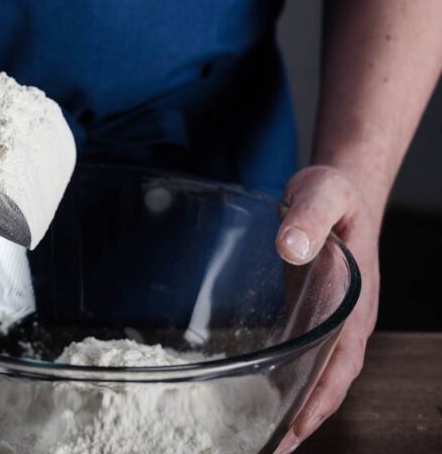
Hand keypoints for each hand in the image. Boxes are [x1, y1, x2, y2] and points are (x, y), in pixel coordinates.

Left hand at [273, 166, 380, 452]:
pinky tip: (261, 403)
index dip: (321, 398)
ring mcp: (331, 323)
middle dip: (304, 419)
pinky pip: (302, 359)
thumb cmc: (332, 194)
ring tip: (263, 443)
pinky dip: (288, 385)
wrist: (338, 189)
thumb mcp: (320, 194)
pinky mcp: (311, 318)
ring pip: (316, 376)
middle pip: (330, 382)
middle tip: (270, 451)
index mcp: (355, 301)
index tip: (297, 428)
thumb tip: (291, 247)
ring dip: (295, 410)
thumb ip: (306, 217)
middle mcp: (346, 321)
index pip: (342, 361)